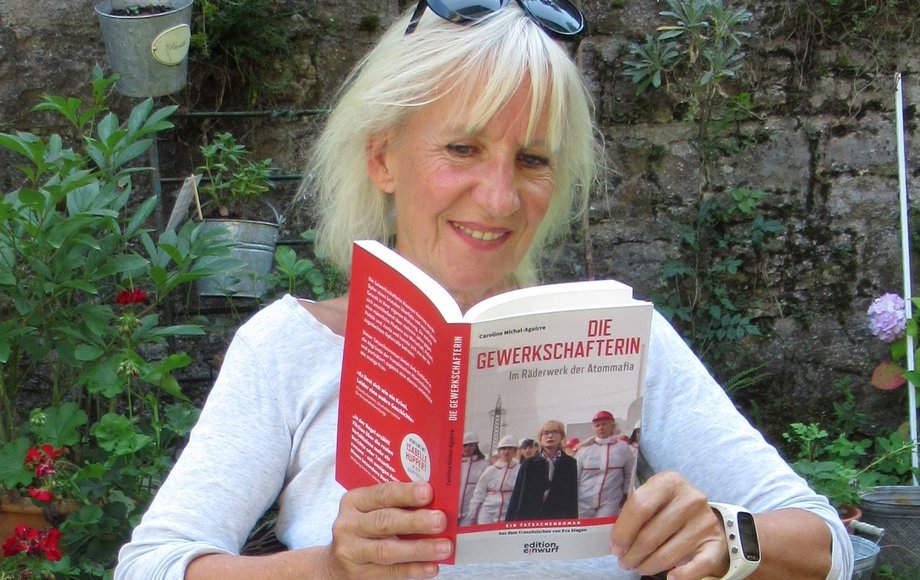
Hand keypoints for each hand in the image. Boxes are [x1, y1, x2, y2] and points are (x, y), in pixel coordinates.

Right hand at [323, 481, 451, 578]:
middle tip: (440, 520)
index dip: (406, 493)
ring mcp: (350, 551)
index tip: (428, 491)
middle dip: (415, 521)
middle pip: (384, 522)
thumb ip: (397, 505)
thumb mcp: (372, 510)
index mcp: (354, 501)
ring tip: (444, 547)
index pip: (382, 493)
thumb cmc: (366, 528)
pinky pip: (389, 572)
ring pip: (387, 550)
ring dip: (419, 549)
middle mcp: (349, 524)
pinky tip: (432, 567)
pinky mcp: (358, 575)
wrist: (339, 561)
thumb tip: (436, 504)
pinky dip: (413, 570)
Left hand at [610, 471, 728, 578]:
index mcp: (669, 482)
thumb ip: (635, 513)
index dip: (623, 531)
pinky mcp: (716, 542)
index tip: (615, 548)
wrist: (703, 515)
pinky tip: (670, 577)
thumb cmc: (668, 507)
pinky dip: (682, 575)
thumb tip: (617, 542)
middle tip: (624, 562)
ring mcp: (705, 521)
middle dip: (632, 554)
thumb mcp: (653, 499)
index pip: (639, 507)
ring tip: (639, 567)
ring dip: (648, 566)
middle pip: (651, 535)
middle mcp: (690, 499)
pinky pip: (698, 566)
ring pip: (668, 554)